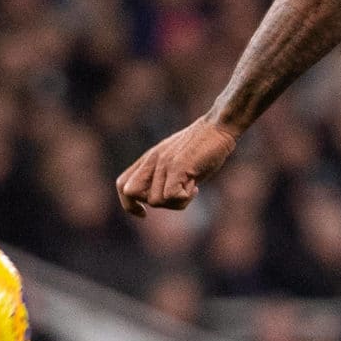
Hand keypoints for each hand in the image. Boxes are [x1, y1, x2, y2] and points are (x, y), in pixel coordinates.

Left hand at [115, 118, 240, 216]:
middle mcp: (152, 160)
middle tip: (174, 196)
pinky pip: (171, 195)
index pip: (122, 185)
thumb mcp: (176, 161)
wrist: (218, 127)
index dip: (129, 204)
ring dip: (175, 202)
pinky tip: (196, 186)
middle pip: (131, 193)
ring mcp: (164, 163)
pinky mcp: (178, 166)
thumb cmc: (202, 146)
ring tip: (191, 187)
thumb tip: (162, 199)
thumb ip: (164, 176)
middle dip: (149, 203)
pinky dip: (185, 199)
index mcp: (149, 159)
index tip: (144, 213)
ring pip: (155, 200)